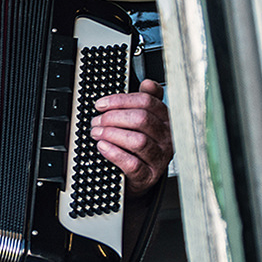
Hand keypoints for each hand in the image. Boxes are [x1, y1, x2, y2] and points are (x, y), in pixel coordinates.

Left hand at [92, 79, 173, 194]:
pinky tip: (102, 147)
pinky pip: (132, 163)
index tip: (100, 104)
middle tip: (96, 121)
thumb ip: (146, 101)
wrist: (141, 178)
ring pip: (138, 140)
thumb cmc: (140, 147)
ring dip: (112, 134)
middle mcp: (166, 137)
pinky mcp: (149, 175)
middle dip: (113, 118)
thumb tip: (147, 83)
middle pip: (141, 119)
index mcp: (165, 120)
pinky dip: (114, 153)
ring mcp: (159, 157)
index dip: (120, 101)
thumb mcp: (145, 122)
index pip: (147, 102)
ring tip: (96, 133)